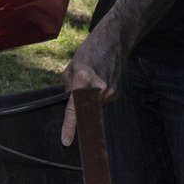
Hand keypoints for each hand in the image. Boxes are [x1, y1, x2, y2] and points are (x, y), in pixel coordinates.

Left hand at [59, 28, 123, 145]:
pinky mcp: (117, 94)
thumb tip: (70, 104)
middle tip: (82, 86)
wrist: (113, 42)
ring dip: (89, 98)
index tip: (66, 141)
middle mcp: (99, 90)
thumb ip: (68, 88)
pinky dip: (98, 95)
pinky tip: (100, 80)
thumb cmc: (89, 52)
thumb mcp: (71, 68)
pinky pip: (102, 102)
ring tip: (93, 78)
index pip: (74, 110)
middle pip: (83, 109)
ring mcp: (110, 93)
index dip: (70, 127)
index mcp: (83, 81)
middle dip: (79, 104)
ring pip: (93, 106)